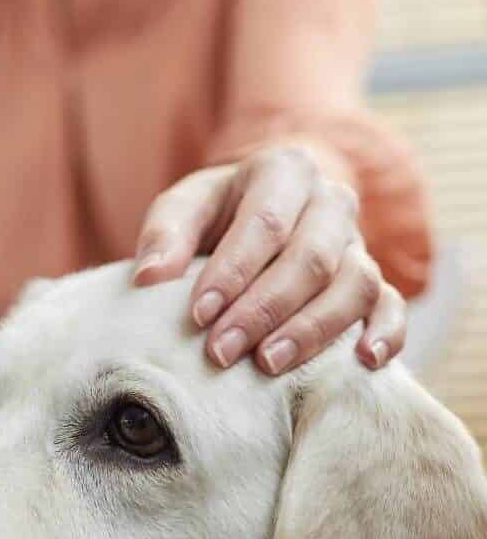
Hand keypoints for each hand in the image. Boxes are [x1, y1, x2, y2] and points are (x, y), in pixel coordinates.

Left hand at [133, 146, 404, 374]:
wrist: (258, 216)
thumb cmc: (215, 215)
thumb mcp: (183, 208)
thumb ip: (165, 235)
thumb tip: (147, 278)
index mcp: (284, 172)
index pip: (266, 222)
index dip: (233, 271)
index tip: (199, 315)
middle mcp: (331, 202)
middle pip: (312, 258)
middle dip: (264, 310)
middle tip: (221, 352)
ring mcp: (358, 243)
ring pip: (355, 284)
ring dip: (313, 329)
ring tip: (268, 366)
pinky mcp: (374, 282)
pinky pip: (391, 305)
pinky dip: (386, 333)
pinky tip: (364, 362)